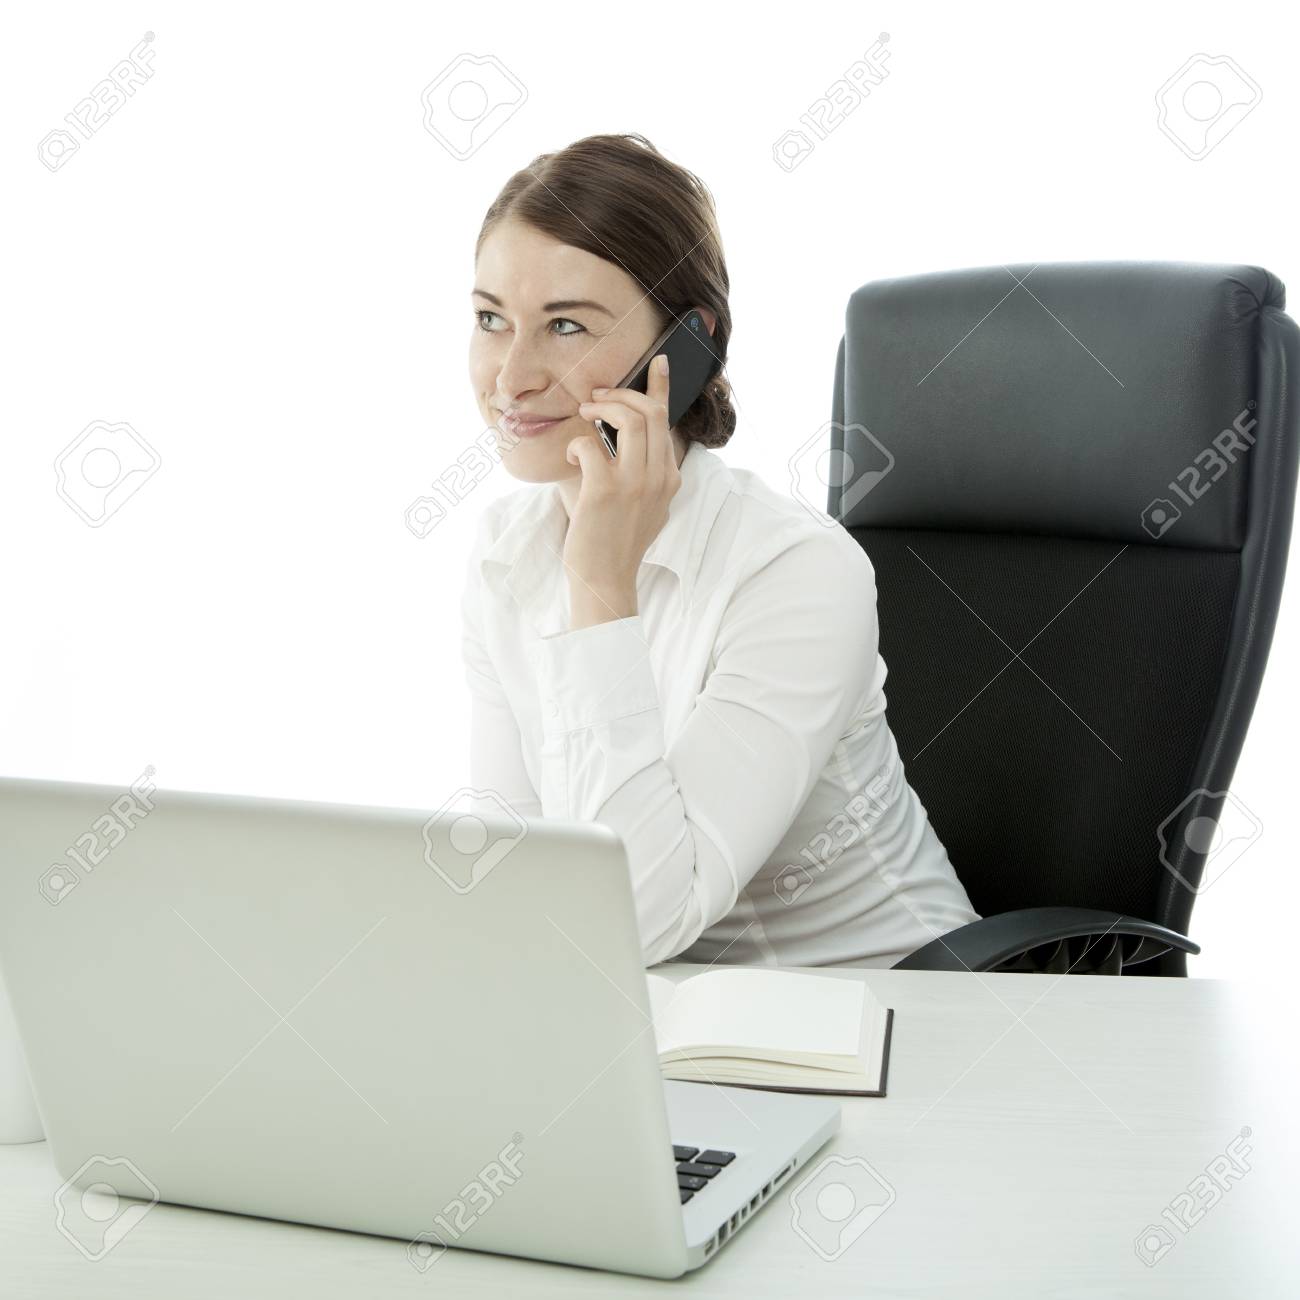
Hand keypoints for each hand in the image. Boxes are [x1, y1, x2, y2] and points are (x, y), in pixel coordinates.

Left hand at [564, 353, 681, 629]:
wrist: (606, 579)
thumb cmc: (616, 542)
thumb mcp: (644, 505)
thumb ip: (644, 472)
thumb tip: (624, 435)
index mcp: (670, 478)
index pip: (668, 421)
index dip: (663, 387)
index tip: (660, 362)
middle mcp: (659, 477)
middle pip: (650, 412)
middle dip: (620, 394)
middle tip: (597, 398)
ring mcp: (635, 484)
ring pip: (629, 419)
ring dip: (602, 408)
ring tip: (585, 415)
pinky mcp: (605, 491)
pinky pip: (591, 445)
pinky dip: (578, 444)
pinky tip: (573, 458)